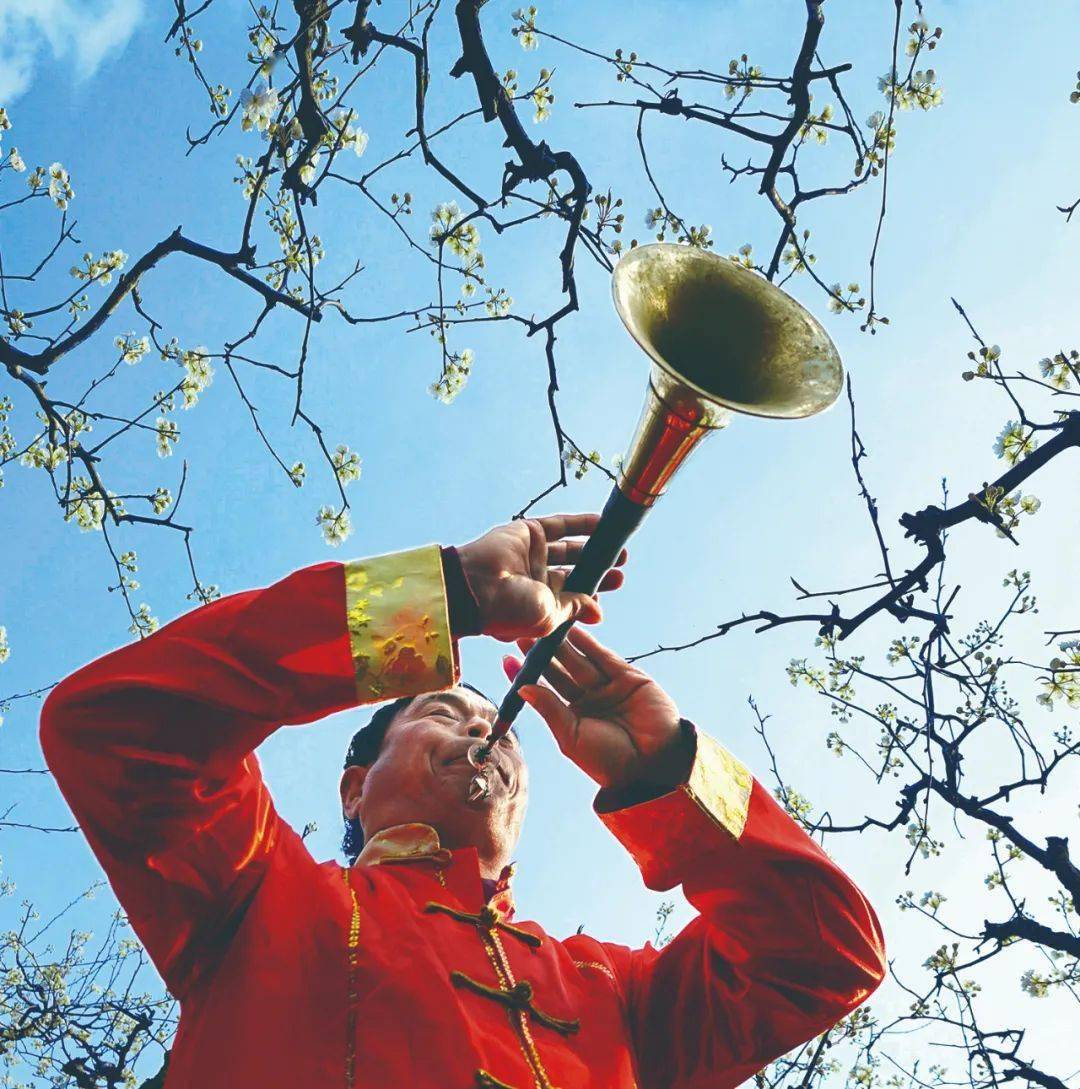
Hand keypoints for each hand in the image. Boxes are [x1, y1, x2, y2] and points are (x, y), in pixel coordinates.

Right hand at [456, 513, 626, 641]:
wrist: (475, 587)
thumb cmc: (509, 611)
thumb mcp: (550, 616)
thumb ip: (575, 608)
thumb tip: (598, 612)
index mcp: (537, 603)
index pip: (571, 596)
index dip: (592, 592)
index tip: (612, 587)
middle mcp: (534, 579)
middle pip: (573, 572)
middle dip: (597, 570)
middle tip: (620, 568)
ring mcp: (531, 554)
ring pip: (569, 548)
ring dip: (593, 547)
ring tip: (618, 549)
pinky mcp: (528, 532)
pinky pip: (559, 526)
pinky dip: (581, 524)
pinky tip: (603, 523)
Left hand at [502, 626, 691, 794]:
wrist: (653, 764)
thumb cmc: (609, 760)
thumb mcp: (571, 736)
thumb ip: (549, 709)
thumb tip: (522, 688)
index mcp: (572, 717)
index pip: (544, 691)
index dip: (527, 675)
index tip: (507, 659)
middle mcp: (588, 700)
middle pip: (559, 671)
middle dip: (542, 654)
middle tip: (522, 633)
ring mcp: (607, 687)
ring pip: (579, 660)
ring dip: (562, 644)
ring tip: (544, 625)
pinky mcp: (628, 677)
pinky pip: (603, 657)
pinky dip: (588, 643)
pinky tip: (572, 630)